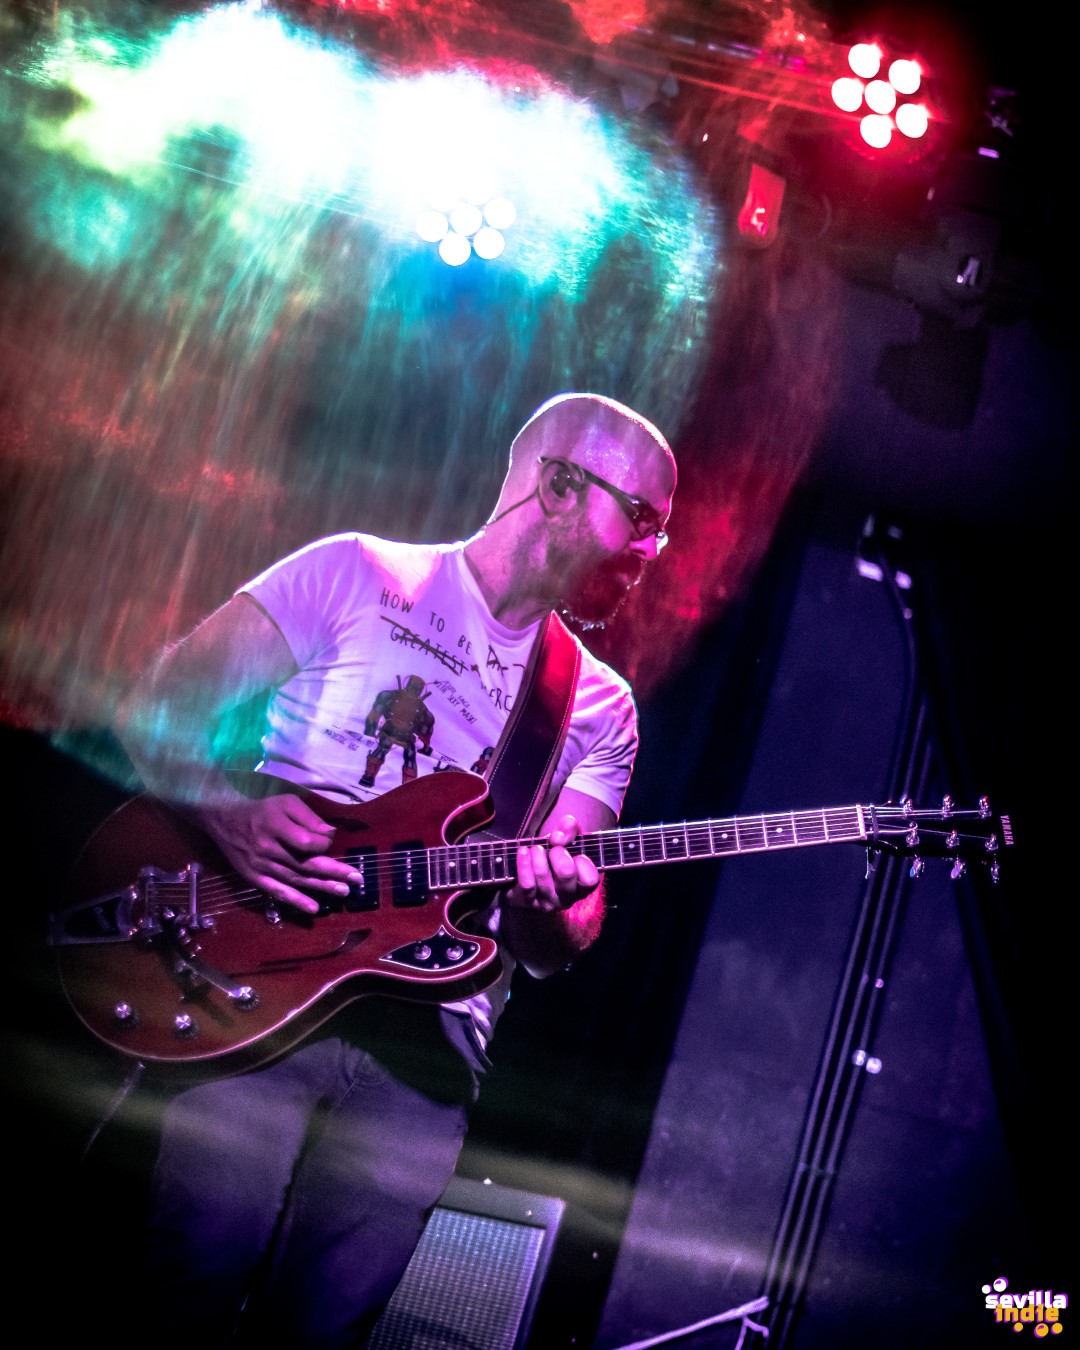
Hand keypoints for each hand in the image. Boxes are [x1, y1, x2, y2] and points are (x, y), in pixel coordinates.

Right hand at [196, 794, 360, 914]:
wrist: (224, 821)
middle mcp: (267, 848)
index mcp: (275, 826)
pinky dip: (296, 901)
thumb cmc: (262, 811)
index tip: (331, 842)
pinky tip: (313, 908)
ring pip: (295, 879)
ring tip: (344, 891)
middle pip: (305, 863)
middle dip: (333, 871)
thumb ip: (309, 818)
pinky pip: (277, 892)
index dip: (323, 844)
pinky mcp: (254, 878)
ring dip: (321, 887)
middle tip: (357, 879)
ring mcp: (260, 866)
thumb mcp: (285, 803)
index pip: (306, 841)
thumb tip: (331, 835)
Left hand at [504, 813, 599, 912]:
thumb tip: (558, 836)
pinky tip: (523, 852)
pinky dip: (524, 864)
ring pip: (543, 878)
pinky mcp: (527, 901)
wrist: (527, 870)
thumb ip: (569, 829)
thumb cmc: (554, 854)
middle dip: (558, 854)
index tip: (576, 852)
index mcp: (582, 885)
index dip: (583, 863)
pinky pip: (527, 884)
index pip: (590, 879)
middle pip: (566, 875)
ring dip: (538, 856)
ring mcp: (547, 901)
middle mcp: (567, 897)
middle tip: (553, 848)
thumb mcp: (567, 838)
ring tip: (536, 848)